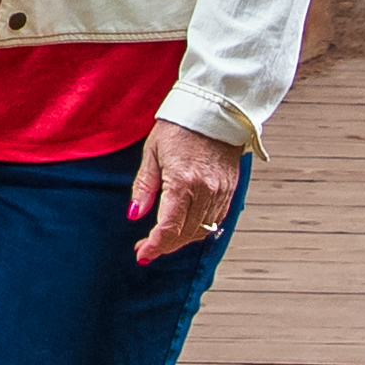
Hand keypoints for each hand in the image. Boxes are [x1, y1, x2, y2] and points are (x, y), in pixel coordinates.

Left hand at [127, 118, 242, 265]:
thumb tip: (134, 214)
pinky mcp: (230, 190)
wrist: (214, 110)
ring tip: (162, 239)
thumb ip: (144, 187)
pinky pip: (216, 221)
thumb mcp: (152, 153)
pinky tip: (185, 228)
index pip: (169, 228)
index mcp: (182, 182)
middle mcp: (205, 191)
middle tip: (146, 248)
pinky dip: (199, 229)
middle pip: (185, 234)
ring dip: (181, 240)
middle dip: (164, 246)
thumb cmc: (179, 127)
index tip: (142, 254)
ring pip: (201, 231)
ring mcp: (220, 192)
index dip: (154, 245)